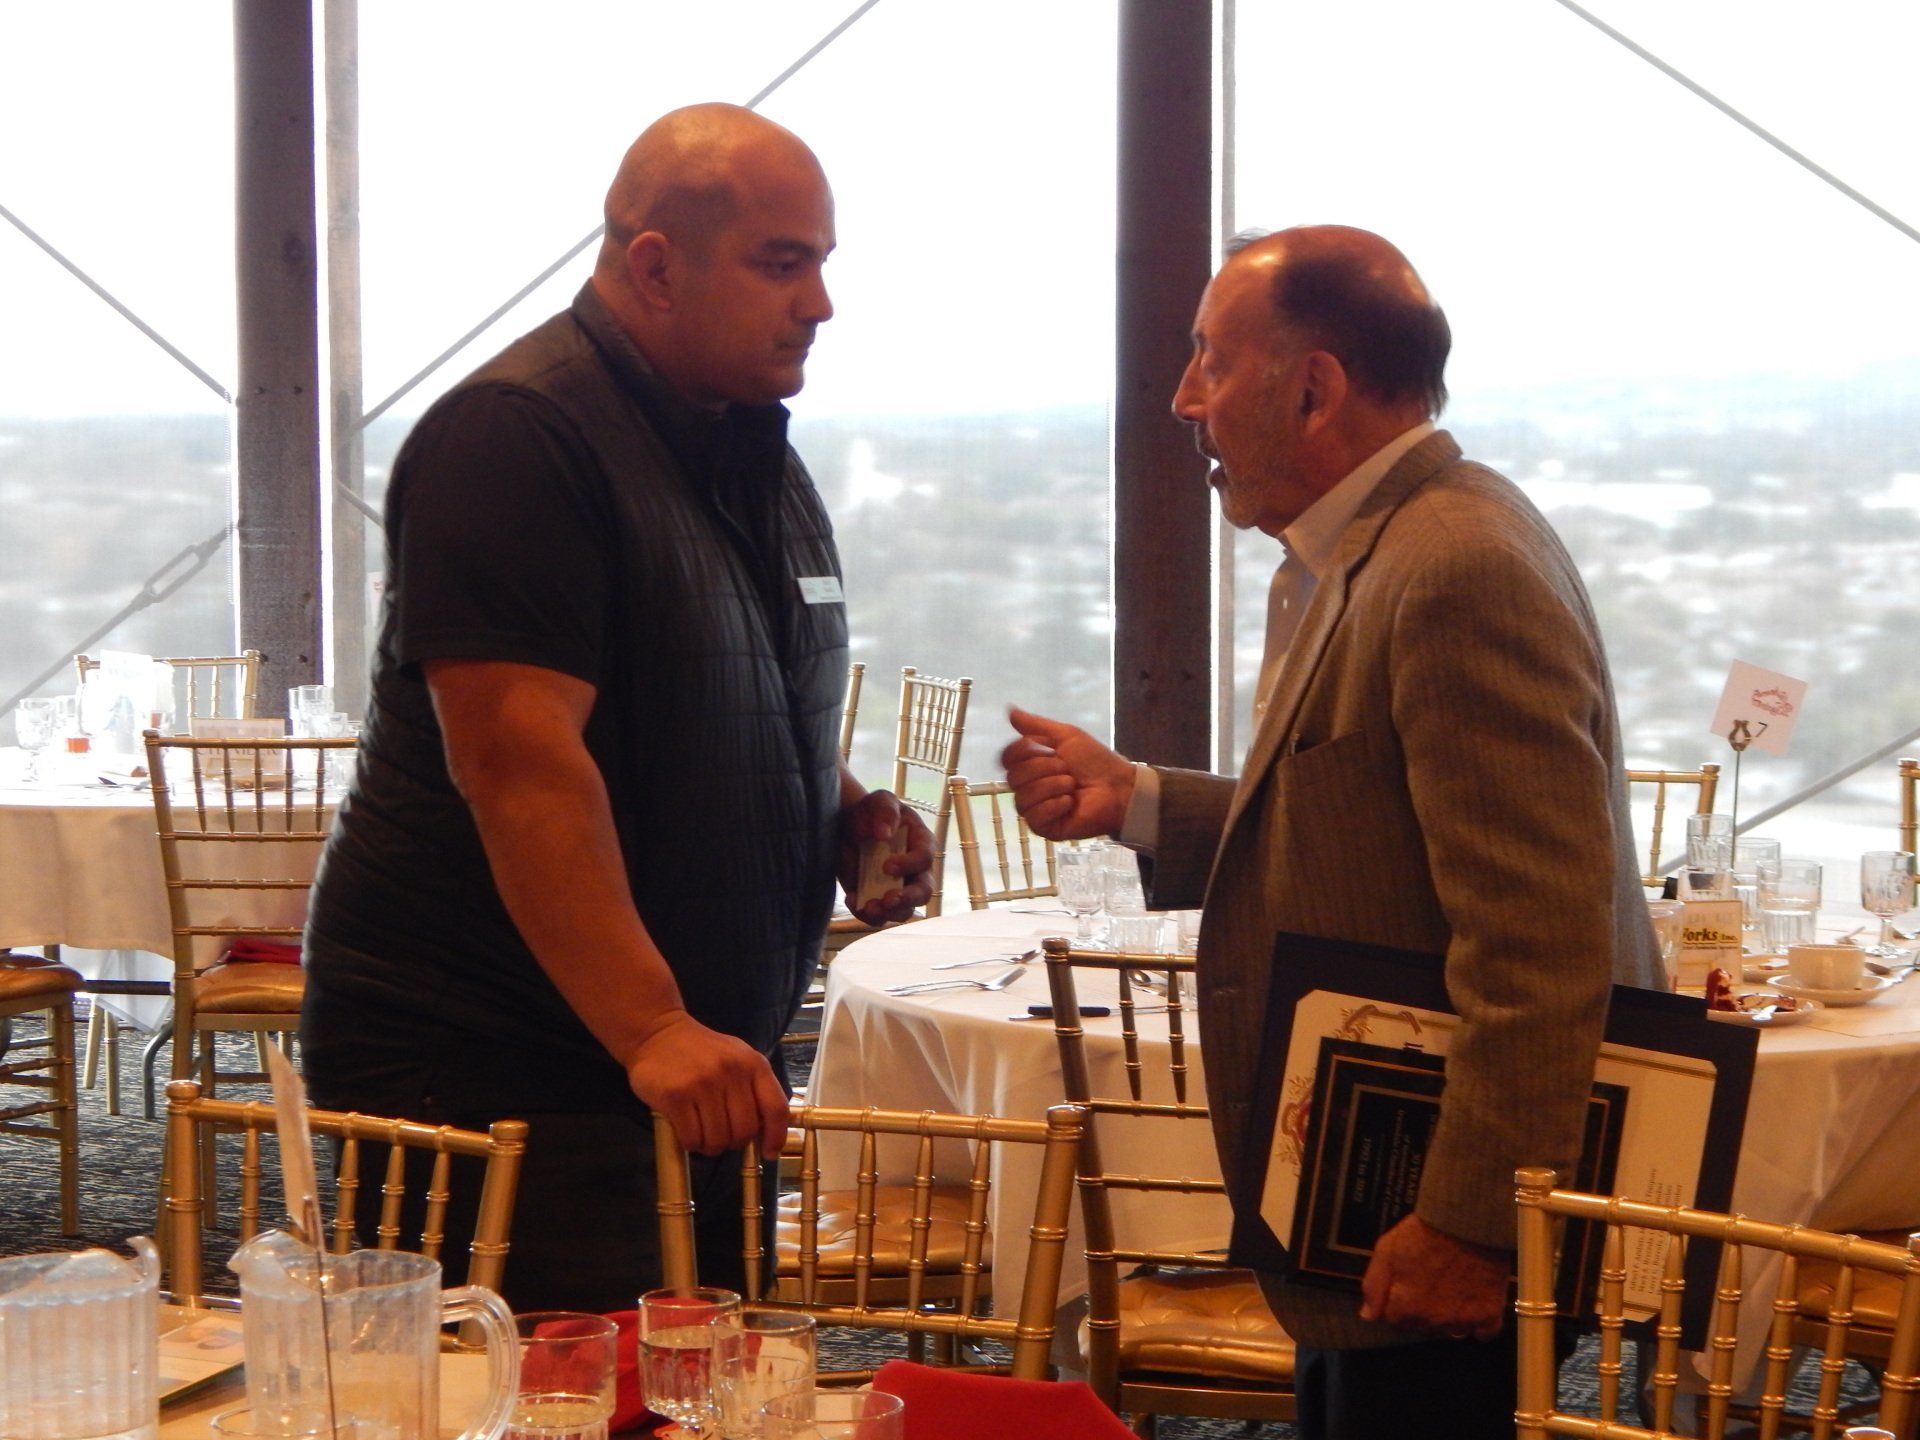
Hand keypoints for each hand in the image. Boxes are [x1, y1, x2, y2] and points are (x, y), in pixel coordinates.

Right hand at [625, 1011, 789, 1157]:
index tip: (769, 1153)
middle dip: (734, 1143)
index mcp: (753, 1063)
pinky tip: (687, 1132)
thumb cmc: (701, 1051)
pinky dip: (691, 1143)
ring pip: (718, 1139)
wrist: (658, 1034)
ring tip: (702, 1135)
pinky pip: (692, 1137)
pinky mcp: (675, 1096)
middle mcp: (731, 1072)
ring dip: (710, 1146)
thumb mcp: (737, 1058)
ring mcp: (702, 1083)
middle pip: (745, 1131)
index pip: (776, 1108)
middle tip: (722, 1138)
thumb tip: (766, 1132)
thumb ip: (753, 1088)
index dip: (776, 1137)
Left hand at [837, 789, 933, 924]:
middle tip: (888, 900)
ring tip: (867, 906)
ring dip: (888, 913)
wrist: (847, 826)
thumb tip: (886, 833)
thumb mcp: (878, 801)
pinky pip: (879, 916)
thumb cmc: (870, 811)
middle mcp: (915, 870)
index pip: (925, 858)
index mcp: (921, 843)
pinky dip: (865, 914)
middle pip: (923, 892)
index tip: (886, 866)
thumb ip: (885, 811)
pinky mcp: (878, 898)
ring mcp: (898, 887)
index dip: (909, 865)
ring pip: (904, 911)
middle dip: (907, 898)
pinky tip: (851, 899)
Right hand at [1000, 706, 1135, 839]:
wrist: (1118, 787)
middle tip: (1067, 769)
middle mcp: (1029, 787)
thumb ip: (1036, 725)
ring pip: (1022, 798)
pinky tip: (1070, 803)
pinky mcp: (1045, 828)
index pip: (1007, 758)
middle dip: (1044, 769)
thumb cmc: (1095, 761)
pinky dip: (1054, 806)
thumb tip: (1010, 709)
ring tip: (1072, 786)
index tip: (1044, 747)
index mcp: (1032, 765)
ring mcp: (1036, 809)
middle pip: (1013, 777)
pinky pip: (1034, 817)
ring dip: (1052, 787)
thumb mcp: (1066, 736)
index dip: (1022, 751)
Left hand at [1358, 1213, 1510, 1339]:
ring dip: (1447, 1317)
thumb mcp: (1386, 1251)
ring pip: (1449, 1331)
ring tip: (1450, 1286)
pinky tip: (1472, 1301)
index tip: (1405, 1285)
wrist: (1467, 1222)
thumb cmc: (1424, 1233)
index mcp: (1405, 1308)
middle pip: (1420, 1327)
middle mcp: (1432, 1321)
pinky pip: (1482, 1333)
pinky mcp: (1488, 1316)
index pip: (1393, 1320)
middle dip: (1420, 1310)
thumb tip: (1368, 1315)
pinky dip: (1477, 1322)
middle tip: (1428, 1281)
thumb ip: (1373, 1286)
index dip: (1396, 1301)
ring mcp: (1462, 1321)